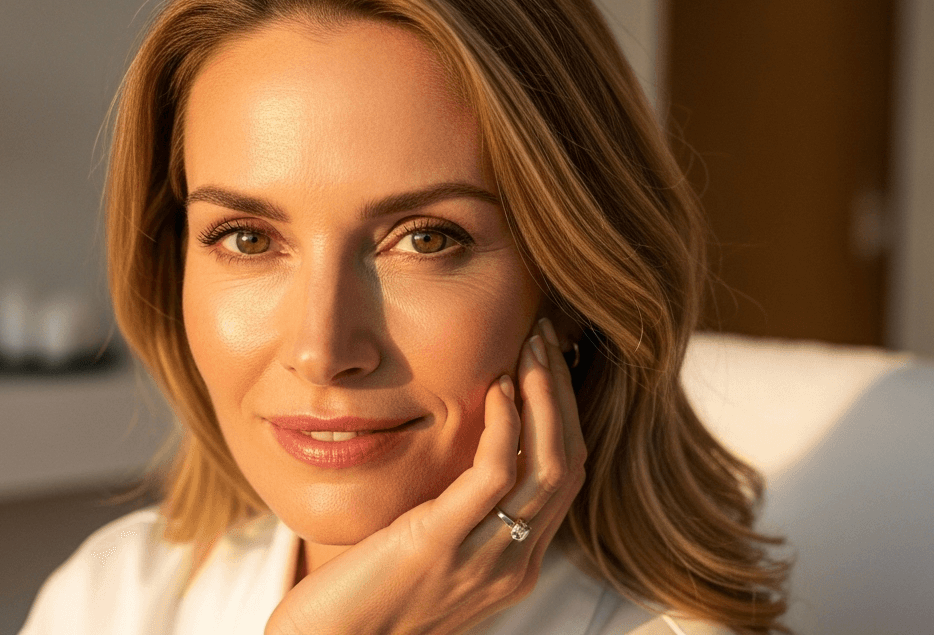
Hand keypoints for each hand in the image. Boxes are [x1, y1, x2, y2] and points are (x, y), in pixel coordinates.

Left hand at [265, 318, 587, 634]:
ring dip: (546, 396)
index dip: (565, 415)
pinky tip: (496, 388)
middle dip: (564, 394)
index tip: (546, 362)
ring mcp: (483, 560)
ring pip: (550, 467)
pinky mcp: (439, 546)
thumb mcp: (426, 550)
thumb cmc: (363, 597)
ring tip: (532, 345)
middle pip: (570, 466)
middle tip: (547, 337)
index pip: (565, 480)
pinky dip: (507, 425)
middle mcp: (512, 565)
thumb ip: (455, 512)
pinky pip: (496, 476)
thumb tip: (461, 453)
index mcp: (513, 565)